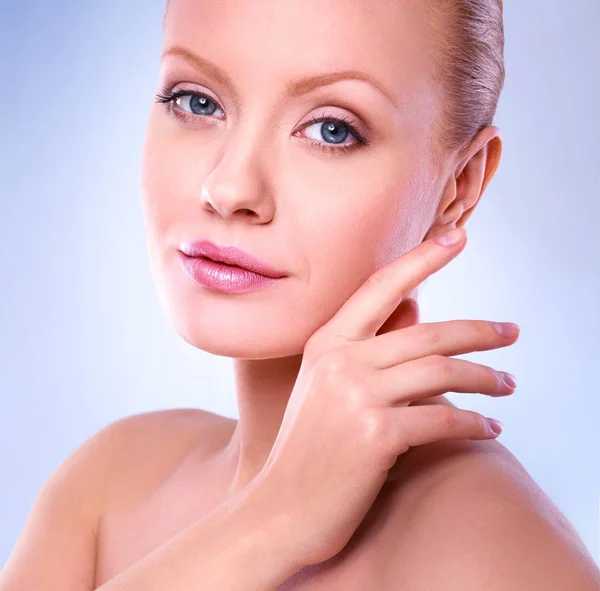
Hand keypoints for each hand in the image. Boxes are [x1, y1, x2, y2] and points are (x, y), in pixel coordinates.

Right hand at [256, 227, 519, 568]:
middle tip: (511, 333)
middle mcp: (340, 361)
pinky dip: (474, 422)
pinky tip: (490, 428)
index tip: (457, 235)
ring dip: (486, 379)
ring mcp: (357, 397)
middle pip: (428, 332)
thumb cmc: (308, 446)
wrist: (280, 508)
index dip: (422, 258)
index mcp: (325, 342)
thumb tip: (415, 308)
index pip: (381, 286)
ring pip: (442, 371)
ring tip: (508, 385)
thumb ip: (367, 344)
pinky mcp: (377, 436)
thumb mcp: (324, 385)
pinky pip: (443, 418)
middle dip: (479, 331)